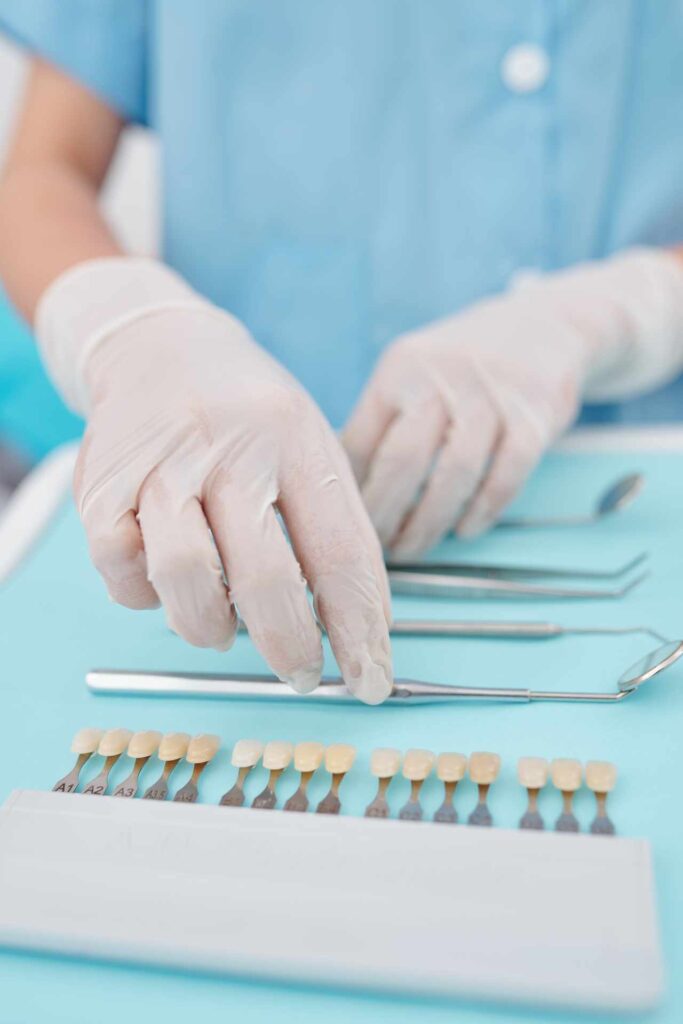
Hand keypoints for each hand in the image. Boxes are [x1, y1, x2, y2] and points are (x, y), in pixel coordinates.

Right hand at [38, 259, 392, 703]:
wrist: (159, 346)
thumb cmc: (250, 414)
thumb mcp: (310, 445)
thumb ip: (334, 526)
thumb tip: (358, 627)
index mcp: (296, 440)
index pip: (340, 551)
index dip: (359, 629)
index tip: (370, 678)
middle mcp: (229, 448)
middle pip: (265, 577)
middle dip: (290, 646)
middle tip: (302, 675)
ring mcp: (160, 464)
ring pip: (185, 577)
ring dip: (210, 627)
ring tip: (225, 630)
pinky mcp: (102, 483)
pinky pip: (121, 570)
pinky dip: (146, 598)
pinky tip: (165, 586)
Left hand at [343, 250, 682, 553]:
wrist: (543, 324)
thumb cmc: (460, 366)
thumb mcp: (413, 372)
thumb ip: (382, 421)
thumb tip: (340, 487)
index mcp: (400, 369)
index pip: (362, 440)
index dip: (349, 492)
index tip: (342, 526)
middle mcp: (441, 375)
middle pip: (403, 460)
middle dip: (384, 515)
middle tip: (376, 550)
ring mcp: (491, 394)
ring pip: (455, 472)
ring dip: (430, 522)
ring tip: (413, 548)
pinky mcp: (534, 413)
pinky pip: (506, 473)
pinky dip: (483, 509)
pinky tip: (465, 530)